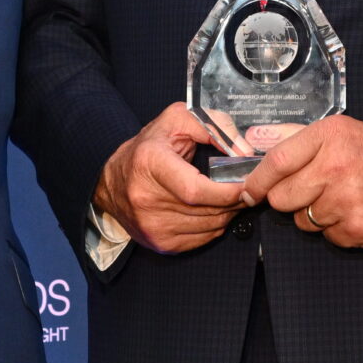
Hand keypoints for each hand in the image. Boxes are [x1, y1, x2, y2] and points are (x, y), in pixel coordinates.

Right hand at [95, 102, 248, 253]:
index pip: (195, 189)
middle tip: (249, 188)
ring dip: (229, 213)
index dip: (226, 191)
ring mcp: (151, 225)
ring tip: (234, 197)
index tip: (247, 185)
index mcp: (149, 163)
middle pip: (206, 210)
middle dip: (235, 200)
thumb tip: (244, 149)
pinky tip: (215, 210)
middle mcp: (145, 198)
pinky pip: (201, 239)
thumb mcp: (177, 120)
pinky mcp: (158, 242)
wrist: (112, 183)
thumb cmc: (148, 147)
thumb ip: (213, 126)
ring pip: (208, 226)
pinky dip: (216, 226)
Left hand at [242, 117, 362, 251]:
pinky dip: (338, 228)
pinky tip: (359, 211)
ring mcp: (348, 203)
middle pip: (283, 199)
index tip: (250, 191)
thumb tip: (257, 161)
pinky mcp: (358, 231)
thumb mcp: (342, 131)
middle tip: (313, 190)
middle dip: (291, 199)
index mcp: (330, 138)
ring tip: (344, 198)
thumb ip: (301, 144)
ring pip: (304, 222)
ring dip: (316, 215)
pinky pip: (328, 238)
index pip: (277, 163)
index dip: (258, 181)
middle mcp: (337, 169)